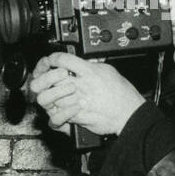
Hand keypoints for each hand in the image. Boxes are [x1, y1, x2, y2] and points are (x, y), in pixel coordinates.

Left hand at [29, 52, 144, 136]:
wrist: (129, 115)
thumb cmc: (122, 94)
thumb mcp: (108, 71)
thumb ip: (90, 65)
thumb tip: (79, 62)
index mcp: (89, 71)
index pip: (62, 59)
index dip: (53, 58)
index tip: (51, 61)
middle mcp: (81, 85)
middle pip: (50, 78)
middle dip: (45, 77)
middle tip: (47, 79)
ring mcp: (76, 101)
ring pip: (49, 97)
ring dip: (49, 96)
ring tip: (53, 95)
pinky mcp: (76, 117)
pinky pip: (56, 115)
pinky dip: (55, 112)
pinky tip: (60, 108)